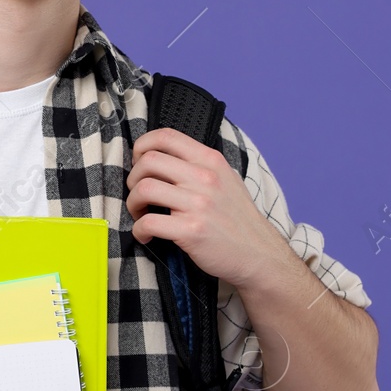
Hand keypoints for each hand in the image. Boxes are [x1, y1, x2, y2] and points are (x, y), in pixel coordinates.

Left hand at [125, 126, 286, 287]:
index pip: (166, 136)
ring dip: (132, 203)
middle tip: (139, 195)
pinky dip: (139, 230)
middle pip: (148, 161)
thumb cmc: (237, 219)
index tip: (139, 163)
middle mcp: (205, 178)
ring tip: (141, 214)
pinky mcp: (192, 231)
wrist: (258, 254)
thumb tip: (163, 158)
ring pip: (144, 189)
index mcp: (210, 160)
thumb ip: (199, 165)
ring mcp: (199, 204)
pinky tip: (146, 235)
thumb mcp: (226, 179)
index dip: (142, 147)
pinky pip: (148, 223)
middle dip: (133, 178)